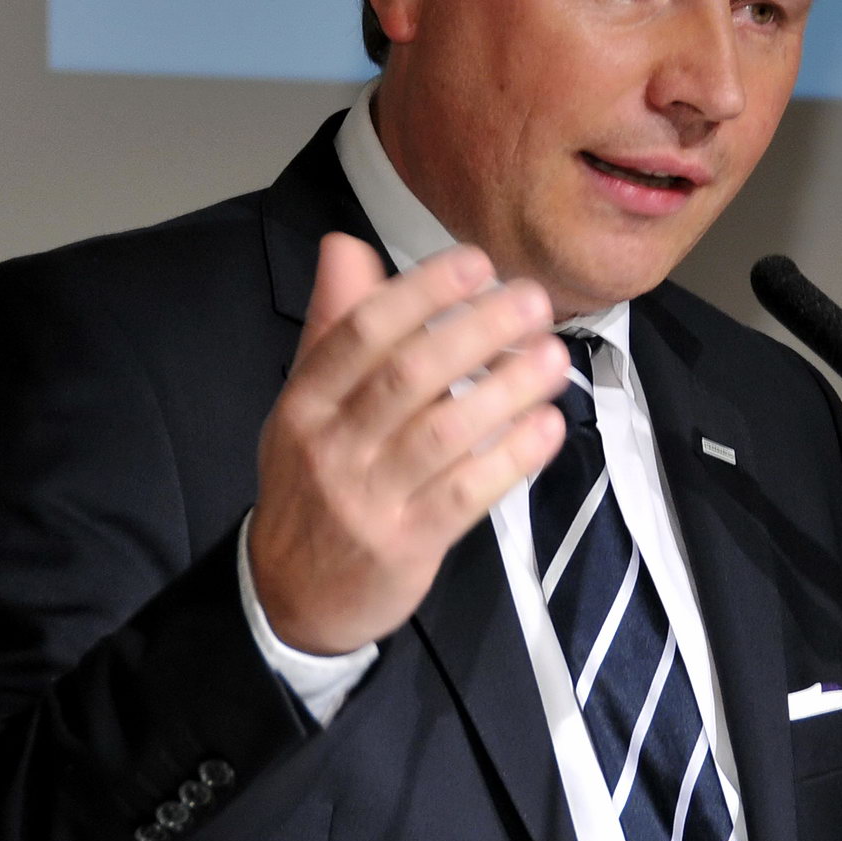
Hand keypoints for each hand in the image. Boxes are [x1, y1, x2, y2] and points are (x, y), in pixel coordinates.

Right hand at [249, 233, 569, 653]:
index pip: (362, 332)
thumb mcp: (307, 401)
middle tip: (532, 301)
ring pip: (443, 433)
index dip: (420, 292)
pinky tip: (547, 427)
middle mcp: (334, 444)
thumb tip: (345, 245)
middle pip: (408, 375)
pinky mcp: (407, 545)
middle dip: (475, 330)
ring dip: (505, 390)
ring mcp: (369, 498)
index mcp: (307, 399)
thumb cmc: (314, 482)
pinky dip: (510, 457)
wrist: (288, 596)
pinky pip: (465, 495)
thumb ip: (334, 325)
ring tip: (553, 358)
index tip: (476, 263)